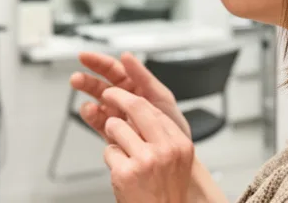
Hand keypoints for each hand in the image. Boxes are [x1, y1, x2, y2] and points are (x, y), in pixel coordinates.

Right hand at [70, 51, 191, 138]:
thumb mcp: (160, 95)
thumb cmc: (172, 124)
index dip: (98, 62)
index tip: (84, 57)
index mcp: (134, 87)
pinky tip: (90, 111)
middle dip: (87, 80)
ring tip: (83, 100)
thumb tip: (126, 56)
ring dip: (87, 98)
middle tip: (77, 78)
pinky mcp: (112, 133)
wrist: (175, 156)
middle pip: (100, 85)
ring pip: (96, 102)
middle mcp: (123, 100)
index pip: (113, 70)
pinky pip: (98, 122)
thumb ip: (142, 76)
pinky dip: (91, 116)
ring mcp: (116, 116)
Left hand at [100, 87, 193, 202]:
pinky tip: (122, 172)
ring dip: (113, 136)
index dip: (134, 99)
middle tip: (107, 94)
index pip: (155, 110)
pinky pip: (108, 151)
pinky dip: (111, 159)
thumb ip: (162, 136)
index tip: (123, 95)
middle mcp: (165, 150)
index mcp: (180, 144)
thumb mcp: (175, 160)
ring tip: (123, 153)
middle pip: (137, 107)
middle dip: (117, 96)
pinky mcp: (126, 172)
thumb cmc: (165, 193)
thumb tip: (139, 110)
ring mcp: (145, 160)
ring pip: (116, 127)